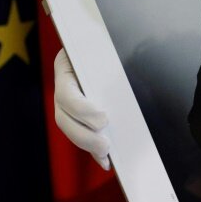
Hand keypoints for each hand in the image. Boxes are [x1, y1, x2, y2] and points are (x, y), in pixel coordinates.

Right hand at [54, 49, 110, 169]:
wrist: (97, 41)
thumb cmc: (102, 44)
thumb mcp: (106, 47)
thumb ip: (112, 61)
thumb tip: (137, 74)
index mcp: (66, 66)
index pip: (68, 94)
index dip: (83, 111)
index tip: (103, 119)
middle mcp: (63, 86)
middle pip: (63, 118)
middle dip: (84, 135)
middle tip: (105, 145)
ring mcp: (65, 101)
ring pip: (69, 128)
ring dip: (87, 145)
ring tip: (106, 155)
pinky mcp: (75, 114)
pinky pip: (79, 133)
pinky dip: (92, 149)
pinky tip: (105, 160)